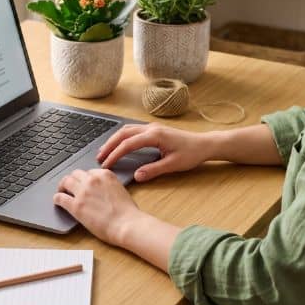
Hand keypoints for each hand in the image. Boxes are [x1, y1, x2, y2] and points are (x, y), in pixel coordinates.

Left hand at [53, 169, 142, 245]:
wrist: (126, 224)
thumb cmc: (127, 212)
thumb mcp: (119, 190)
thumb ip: (107, 186)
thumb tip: (99, 190)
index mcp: (105, 175)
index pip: (89, 172)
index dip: (84, 178)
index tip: (82, 183)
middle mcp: (92, 180)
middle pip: (76, 174)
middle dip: (72, 180)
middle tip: (69, 186)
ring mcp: (83, 192)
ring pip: (66, 182)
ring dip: (62, 186)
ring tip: (61, 191)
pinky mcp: (76, 205)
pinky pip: (60, 198)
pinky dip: (57, 199)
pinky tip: (57, 201)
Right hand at [97, 123, 212, 181]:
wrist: (204, 144)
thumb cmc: (192, 154)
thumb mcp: (173, 165)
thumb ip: (154, 170)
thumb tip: (137, 176)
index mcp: (154, 135)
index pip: (128, 144)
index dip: (115, 154)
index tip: (106, 164)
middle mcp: (151, 128)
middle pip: (123, 133)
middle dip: (109, 145)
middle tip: (99, 157)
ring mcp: (152, 127)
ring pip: (127, 130)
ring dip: (114, 140)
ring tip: (105, 152)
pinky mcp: (154, 130)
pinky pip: (133, 130)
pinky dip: (122, 137)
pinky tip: (119, 145)